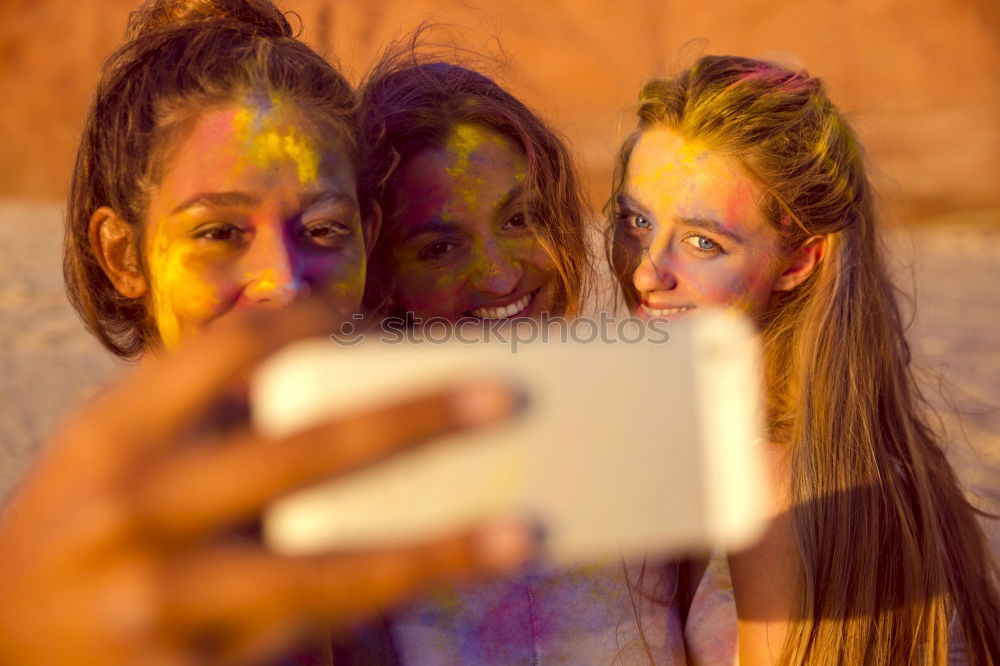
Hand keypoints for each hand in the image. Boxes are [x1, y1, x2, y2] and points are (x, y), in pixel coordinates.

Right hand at [0, 300, 532, 664]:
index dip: (308, 322)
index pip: (231, 349)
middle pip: (302, 456)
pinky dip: (384, 612)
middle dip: (411, 424)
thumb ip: (199, 409)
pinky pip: (306, 642)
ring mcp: (164, 606)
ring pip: (323, 577)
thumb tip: (333, 380)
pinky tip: (443, 586)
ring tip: (520, 535)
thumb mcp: (107, 450)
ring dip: (432, 554)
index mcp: (117, 435)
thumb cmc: (73, 531)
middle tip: (503, 399)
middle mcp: (140, 513)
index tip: (363, 317)